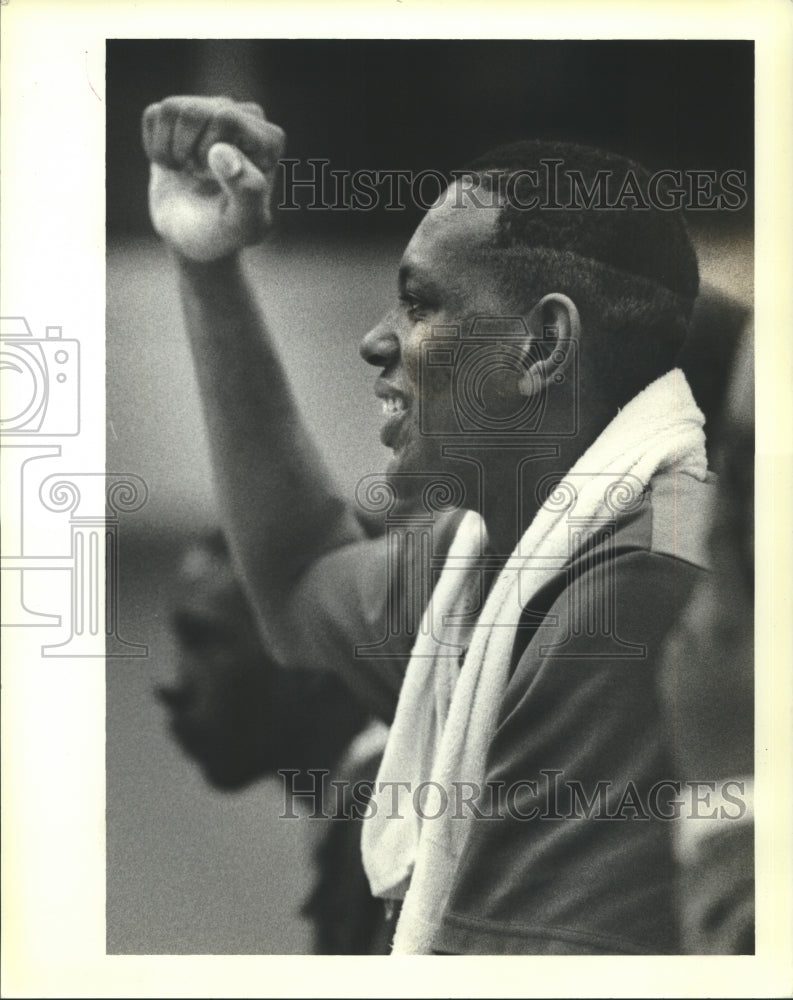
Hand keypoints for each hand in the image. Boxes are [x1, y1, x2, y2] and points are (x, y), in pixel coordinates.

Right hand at [142, 95, 285, 261]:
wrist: (193, 238)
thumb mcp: (242, 225)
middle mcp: (246, 117)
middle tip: (201, 179)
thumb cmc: (225, 233)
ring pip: (173, 109)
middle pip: (195, 112)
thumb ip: (246, 192)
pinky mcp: (184, 115)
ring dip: (171, 152)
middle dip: (188, 153)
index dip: (208, 155)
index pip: (225, 119)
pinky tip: (174, 166)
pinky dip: (155, 148)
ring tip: (188, 173)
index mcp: (270, 140)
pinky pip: (154, 113)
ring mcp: (214, 109)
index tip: (217, 183)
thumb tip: (221, 150)